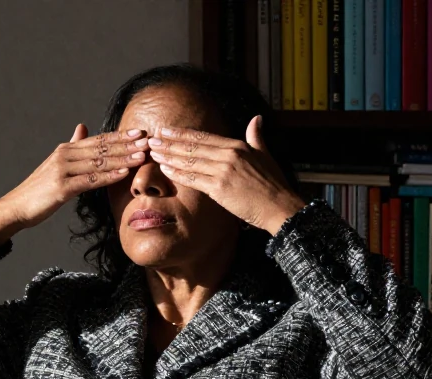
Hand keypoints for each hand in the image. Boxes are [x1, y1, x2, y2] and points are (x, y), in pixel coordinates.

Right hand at [0, 124, 148, 243]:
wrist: (17, 207)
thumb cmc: (40, 189)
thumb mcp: (56, 164)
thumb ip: (72, 146)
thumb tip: (82, 127)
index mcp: (65, 149)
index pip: (98, 140)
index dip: (120, 137)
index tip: (140, 134)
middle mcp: (64, 156)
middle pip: (101, 149)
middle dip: (126, 146)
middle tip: (147, 143)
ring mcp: (62, 171)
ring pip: (98, 163)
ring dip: (121, 160)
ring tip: (141, 157)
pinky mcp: (61, 188)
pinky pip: (89, 181)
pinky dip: (107, 177)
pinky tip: (123, 175)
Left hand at [146, 115, 307, 234]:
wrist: (279, 207)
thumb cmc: (273, 184)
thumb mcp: (265, 155)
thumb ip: (256, 137)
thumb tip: (256, 118)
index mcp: (238, 146)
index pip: (204, 137)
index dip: (183, 133)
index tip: (167, 130)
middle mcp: (229, 155)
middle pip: (193, 146)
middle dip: (170, 142)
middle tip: (152, 139)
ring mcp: (223, 170)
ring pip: (190, 160)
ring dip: (169, 156)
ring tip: (154, 152)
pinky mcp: (220, 188)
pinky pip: (193, 178)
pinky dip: (177, 173)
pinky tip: (165, 169)